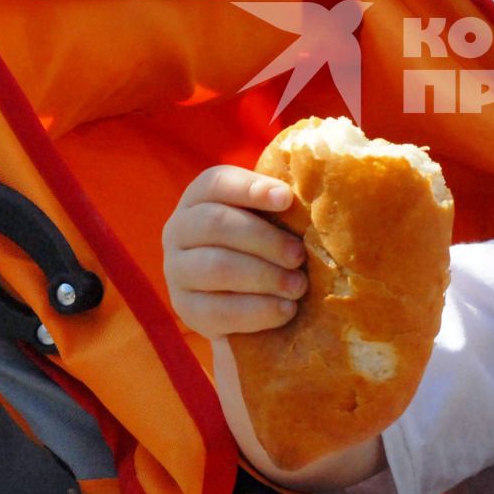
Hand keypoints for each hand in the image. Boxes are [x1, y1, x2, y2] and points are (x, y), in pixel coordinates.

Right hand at [162, 166, 306, 338]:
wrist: (244, 301)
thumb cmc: (265, 246)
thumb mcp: (268, 219)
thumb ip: (283, 204)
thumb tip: (316, 188)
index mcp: (199, 198)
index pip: (217, 183)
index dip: (251, 188)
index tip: (287, 199)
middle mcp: (179, 230)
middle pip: (216, 223)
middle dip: (264, 239)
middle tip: (299, 255)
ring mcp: (177, 271)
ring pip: (216, 267)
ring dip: (264, 276)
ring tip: (298, 286)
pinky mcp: (187, 310)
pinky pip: (218, 310)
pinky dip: (258, 310)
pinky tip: (286, 310)